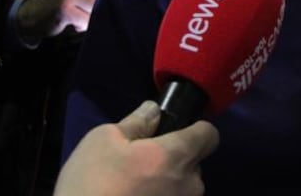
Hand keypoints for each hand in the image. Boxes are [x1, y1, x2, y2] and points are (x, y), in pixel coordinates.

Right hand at [17, 0, 108, 38]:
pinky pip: (86, 20)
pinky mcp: (64, 9)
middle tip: (109, 13)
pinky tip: (76, 26)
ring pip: (98, 7)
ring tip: (85, 20)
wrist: (30, 15)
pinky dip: (85, 26)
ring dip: (96, 18)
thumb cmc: (61, 5)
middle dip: (110, 5)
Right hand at [55, 101, 218, 195]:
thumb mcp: (104, 141)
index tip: (176, 132)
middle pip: (194, 164)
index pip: (209, 135)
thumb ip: (137, 122)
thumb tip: (155, 111)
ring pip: (183, 189)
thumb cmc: (90, 185)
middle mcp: (189, 186)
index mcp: (176, 156)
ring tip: (133, 188)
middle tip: (141, 164)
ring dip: (166, 185)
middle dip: (174, 161)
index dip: (196, 129)